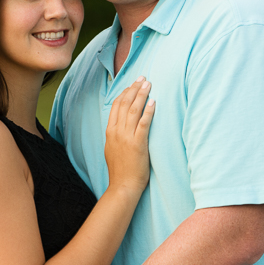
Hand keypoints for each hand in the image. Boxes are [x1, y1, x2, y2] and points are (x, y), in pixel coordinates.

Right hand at [105, 77, 154, 197]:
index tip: (132, 84)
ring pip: (133, 110)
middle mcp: (116, 132)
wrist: (123, 186)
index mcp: (110, 132)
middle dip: (134, 89)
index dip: (124, 93)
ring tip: (148, 84)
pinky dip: (148, 111)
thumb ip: (115, 136)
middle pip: (124, 104)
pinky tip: (153, 102)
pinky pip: (143, 123)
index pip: (116, 106)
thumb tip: (119, 126)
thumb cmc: (120, 170)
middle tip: (142, 78)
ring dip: (141, 95)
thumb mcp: (112, 149)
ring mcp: (126, 137)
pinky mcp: (138, 143)